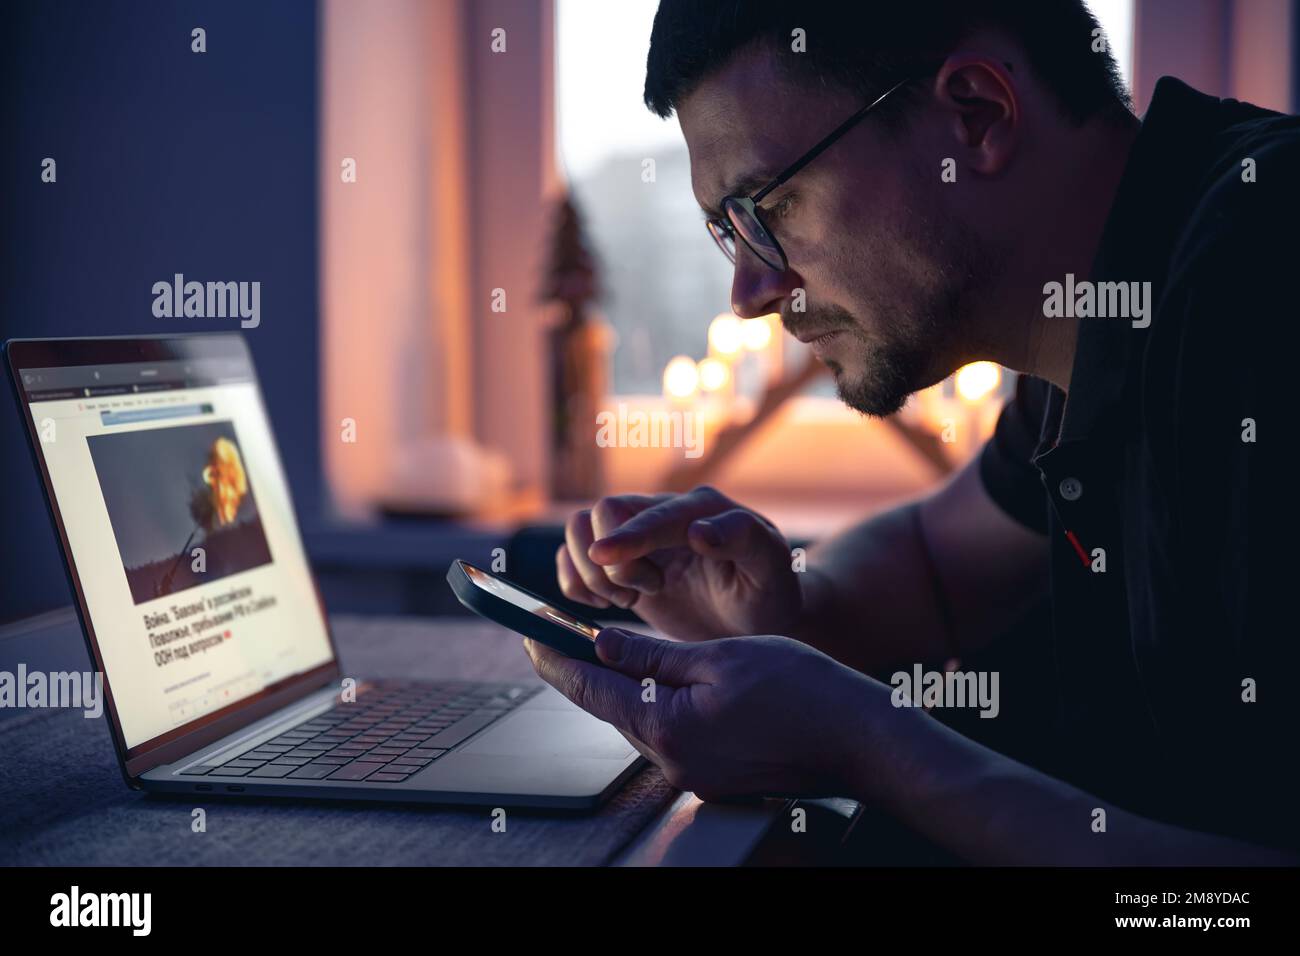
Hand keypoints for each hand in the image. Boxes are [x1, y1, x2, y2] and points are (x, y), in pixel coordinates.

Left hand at [524, 626, 885, 801]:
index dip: (555, 658)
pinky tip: (672, 683)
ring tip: (620, 650)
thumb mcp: (719, 657)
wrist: (860, 740)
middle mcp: (672, 762)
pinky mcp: (713, 778)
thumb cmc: (802, 690)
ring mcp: (693, 776)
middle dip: (588, 669)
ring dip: (628, 685)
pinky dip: (660, 704)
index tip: (528, 635)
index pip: (590, 689)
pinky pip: (671, 735)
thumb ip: (653, 655)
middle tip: (566, 632)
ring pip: (642, 720)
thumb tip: (602, 644)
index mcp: (668, 727)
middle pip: (612, 707)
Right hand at [555, 486, 802, 641]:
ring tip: (628, 599)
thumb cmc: (767, 591)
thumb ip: (743, 539)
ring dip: (590, 572)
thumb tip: (699, 530)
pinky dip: (575, 582)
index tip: (602, 556)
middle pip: (602, 512)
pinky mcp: (618, 560)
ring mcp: (636, 535)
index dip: (626, 536)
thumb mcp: (771, 568)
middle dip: (611, 562)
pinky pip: (570, 557)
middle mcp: (663, 513)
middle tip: (646, 593)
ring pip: (578, 529)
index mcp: (701, 509)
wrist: (755, 614)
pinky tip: (608, 603)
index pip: (650, 514)